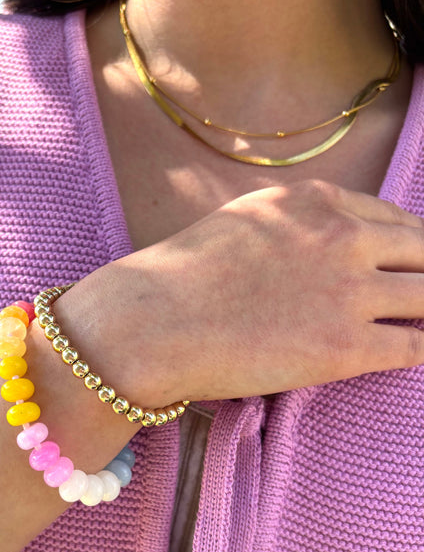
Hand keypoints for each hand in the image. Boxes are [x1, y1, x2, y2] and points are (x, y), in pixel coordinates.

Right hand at [57, 180, 423, 403]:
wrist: (154, 322)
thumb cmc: (183, 275)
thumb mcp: (244, 221)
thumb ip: (293, 223)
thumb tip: (320, 240)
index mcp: (316, 202)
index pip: (393, 218)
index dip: (410, 245)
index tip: (410, 263)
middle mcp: (343, 237)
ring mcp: (349, 293)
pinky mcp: (346, 347)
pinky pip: (416, 345)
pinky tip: (422, 350)